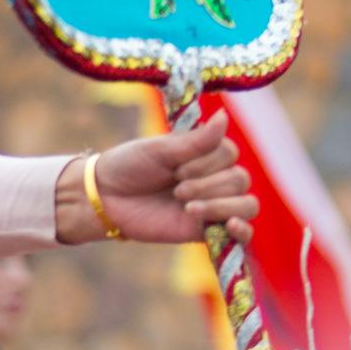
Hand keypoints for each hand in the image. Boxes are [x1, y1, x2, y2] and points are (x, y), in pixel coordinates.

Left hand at [56, 112, 255, 245]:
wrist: (105, 198)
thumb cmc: (130, 166)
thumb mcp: (161, 150)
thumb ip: (196, 141)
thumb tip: (225, 115)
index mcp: (206, 153)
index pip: (230, 154)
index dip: (207, 163)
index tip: (177, 169)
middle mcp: (215, 178)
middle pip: (239, 180)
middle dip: (207, 185)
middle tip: (176, 190)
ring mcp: (214, 205)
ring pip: (245, 204)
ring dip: (218, 204)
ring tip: (186, 207)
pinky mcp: (206, 231)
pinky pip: (243, 233)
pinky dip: (244, 230)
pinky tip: (230, 225)